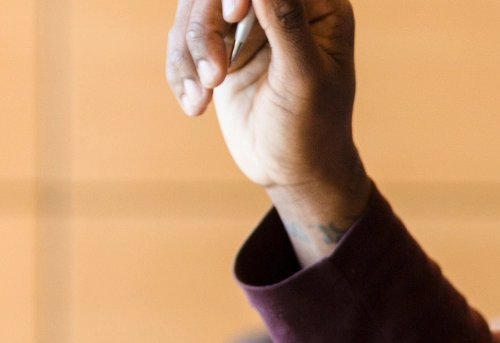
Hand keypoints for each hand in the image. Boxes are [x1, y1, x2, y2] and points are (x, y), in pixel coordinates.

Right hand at [165, 0, 369, 263]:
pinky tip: (197, 104)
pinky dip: (181, 71)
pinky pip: (181, 40)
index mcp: (318, 5)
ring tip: (206, 91)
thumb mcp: (304, 77)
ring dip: (191, 51)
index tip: (233, 16)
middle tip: (216, 74)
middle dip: (207, 27)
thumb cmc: (313, 127)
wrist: (291, 170)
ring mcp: (246, 25)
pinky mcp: (219, 48)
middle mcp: (279, 6)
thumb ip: (286, 23)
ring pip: (193, 11)